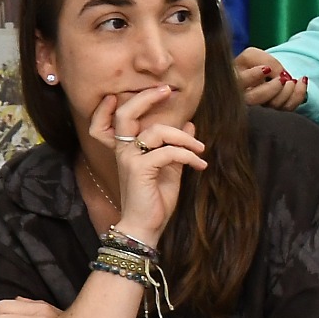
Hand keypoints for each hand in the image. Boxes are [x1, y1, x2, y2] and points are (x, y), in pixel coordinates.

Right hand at [88, 86, 207, 245]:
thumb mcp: (170, 170)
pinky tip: (200, 165)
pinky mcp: (139, 168)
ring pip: (156, 131)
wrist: (144, 227)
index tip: (153, 91)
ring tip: (200, 148)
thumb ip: (176, 148)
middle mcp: (123, 150)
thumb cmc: (154, 201)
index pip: (118, 118)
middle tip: (166, 90)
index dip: (129, 102)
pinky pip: (168, 153)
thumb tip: (189, 125)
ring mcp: (129, 158)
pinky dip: (188, 156)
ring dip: (184, 137)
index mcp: (127, 149)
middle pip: (127, 114)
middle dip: (146, 98)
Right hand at [236, 48, 307, 109]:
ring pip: (274, 104)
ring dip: (288, 90)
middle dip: (272, 88)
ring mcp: (261, 105)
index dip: (252, 77)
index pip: (238, 82)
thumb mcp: (253, 55)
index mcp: (234, 81)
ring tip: (291, 79)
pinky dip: (300, 93)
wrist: (262, 70)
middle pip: (255, 99)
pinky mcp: (276, 108)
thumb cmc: (253, 63)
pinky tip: (301, 81)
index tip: (266, 69)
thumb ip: (263, 60)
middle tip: (282, 78)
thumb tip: (280, 75)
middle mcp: (245, 96)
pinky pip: (289, 107)